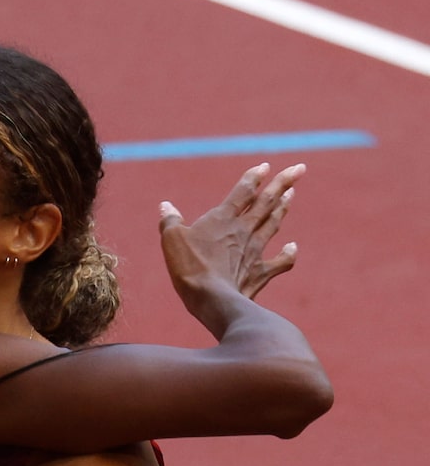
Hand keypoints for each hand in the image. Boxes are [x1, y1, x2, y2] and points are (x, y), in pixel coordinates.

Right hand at [159, 162, 300, 323]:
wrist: (212, 298)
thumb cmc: (190, 266)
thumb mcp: (172, 239)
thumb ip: (170, 221)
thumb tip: (165, 206)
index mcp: (223, 218)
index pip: (243, 191)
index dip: (254, 177)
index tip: (265, 166)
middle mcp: (244, 230)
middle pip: (267, 201)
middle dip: (284, 183)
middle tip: (300, 168)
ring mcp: (255, 251)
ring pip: (273, 223)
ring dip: (284, 208)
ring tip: (292, 194)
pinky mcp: (260, 273)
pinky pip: (280, 261)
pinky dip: (288, 254)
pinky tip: (293, 246)